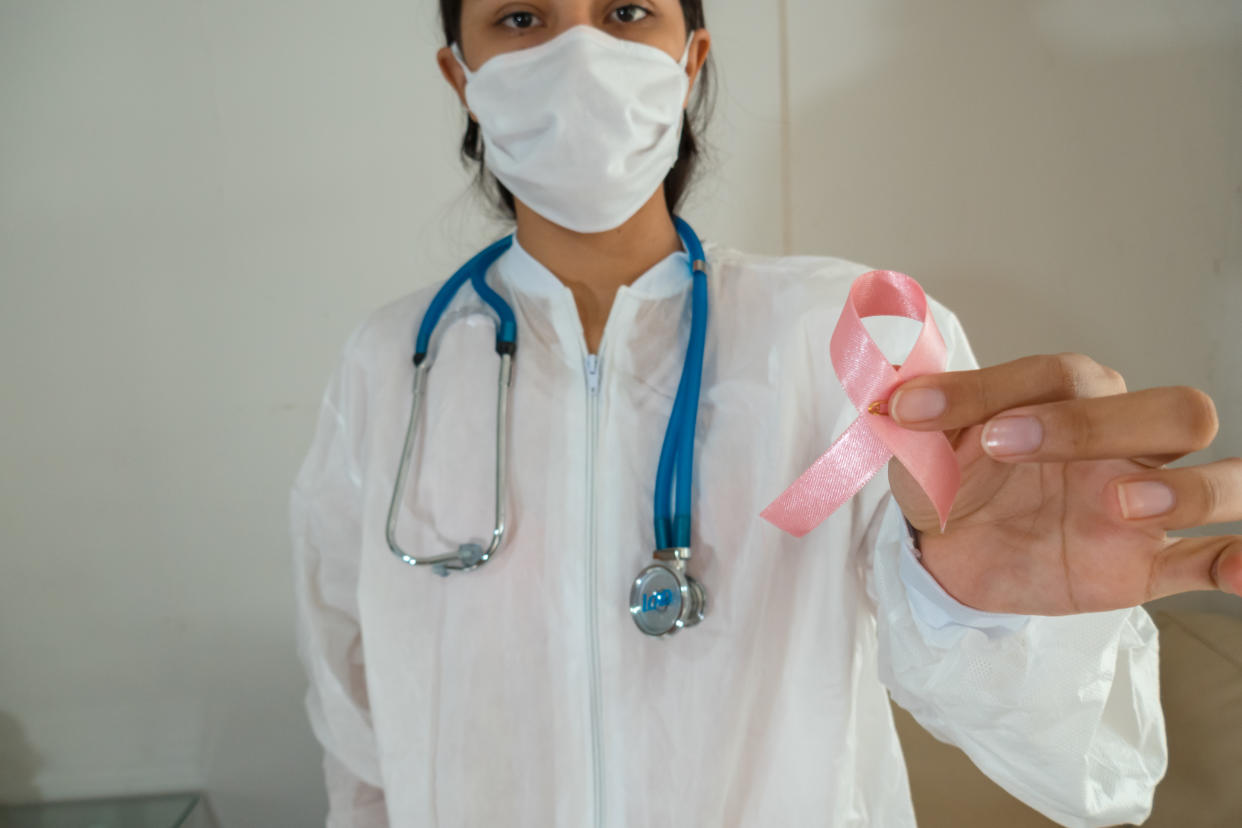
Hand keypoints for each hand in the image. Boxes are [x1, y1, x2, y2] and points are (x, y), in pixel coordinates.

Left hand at [887, 353, 1241, 614]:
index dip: (988, 388)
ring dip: (1187, 488)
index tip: (915, 410)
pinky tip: (1238, 569)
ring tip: (1122, 504)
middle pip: (1167, 409)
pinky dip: (1239, 562)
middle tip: (1004, 447)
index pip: (1057, 376)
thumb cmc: (950, 484)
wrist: (949, 554)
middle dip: (1094, 423)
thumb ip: (925, 422)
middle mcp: (1119, 441)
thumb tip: (895, 396)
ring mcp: (1142, 501)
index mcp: (1068, 398)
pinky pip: (1212, 558)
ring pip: (1221, 476)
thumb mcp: (924, 450)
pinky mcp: (1145, 563)